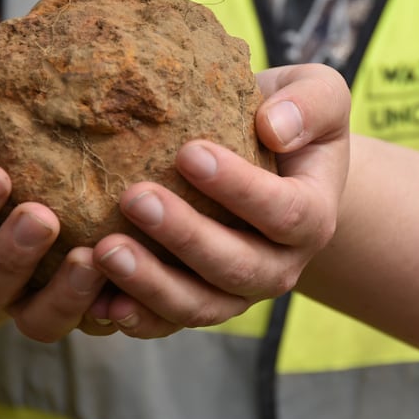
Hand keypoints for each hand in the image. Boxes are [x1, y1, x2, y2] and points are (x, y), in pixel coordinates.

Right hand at [0, 93, 113, 340]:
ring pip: (38, 319)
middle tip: (41, 217)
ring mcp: (36, 298)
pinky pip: (93, 324)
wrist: (61, 160)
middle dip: (11, 252)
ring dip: (63, 293)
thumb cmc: (8, 138)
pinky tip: (127, 289)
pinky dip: (108, 310)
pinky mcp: (85, 307)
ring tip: (89, 257)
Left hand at [89, 63, 350, 337]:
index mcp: (313, 216)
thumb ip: (310, 104)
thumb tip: (274, 127)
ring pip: (201, 305)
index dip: (240, 189)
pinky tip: (99, 300)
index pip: (284, 212)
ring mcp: (239, 291)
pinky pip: (170, 322)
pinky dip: (137, 318)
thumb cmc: (288, 121)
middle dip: (185, 237)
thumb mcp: (318, 96)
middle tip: (134, 198)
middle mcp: (280, 264)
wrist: (272, 163)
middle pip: (238, 267)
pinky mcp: (200, 301)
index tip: (188, 152)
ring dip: (152, 283)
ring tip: (104, 250)